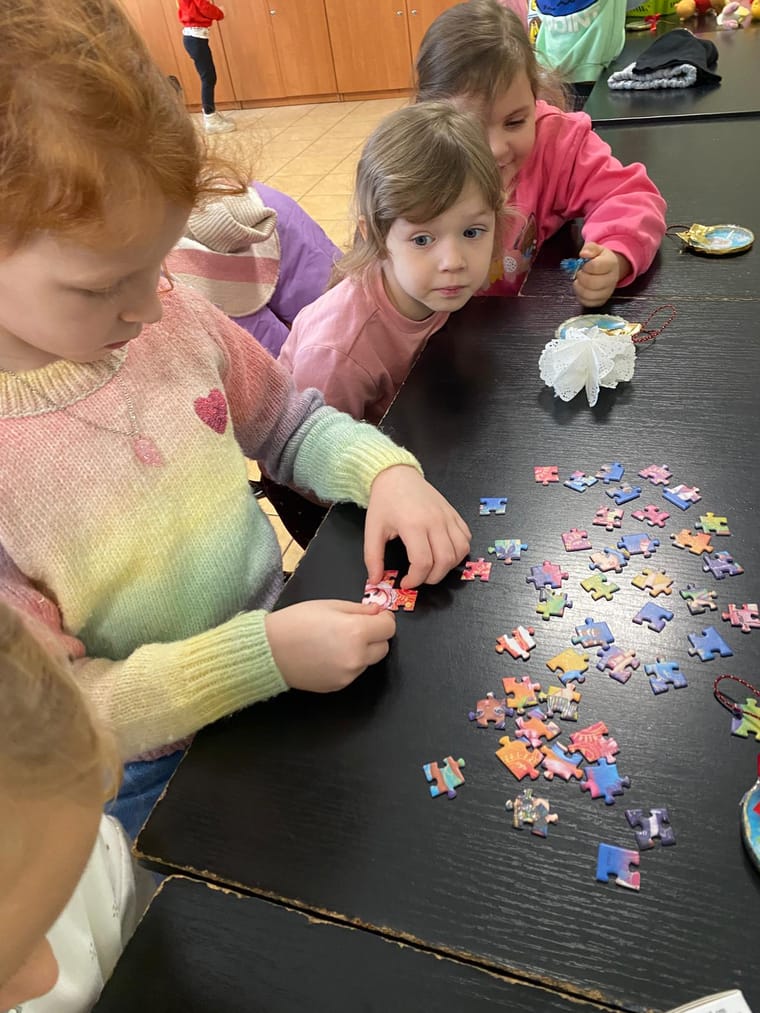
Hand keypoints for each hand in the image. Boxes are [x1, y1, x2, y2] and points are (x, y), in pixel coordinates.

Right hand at [265, 600, 395, 691]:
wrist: (269, 651)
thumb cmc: (295, 623)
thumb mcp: (330, 605)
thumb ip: (359, 609)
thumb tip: (377, 612)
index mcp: (356, 632)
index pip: (389, 628)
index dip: (382, 619)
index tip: (374, 616)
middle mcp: (356, 657)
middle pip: (383, 647)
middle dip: (374, 636)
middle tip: (355, 627)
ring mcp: (348, 675)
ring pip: (368, 661)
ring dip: (361, 651)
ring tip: (335, 641)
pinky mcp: (338, 686)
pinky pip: (353, 672)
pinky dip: (347, 663)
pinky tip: (328, 654)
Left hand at [364, 465, 470, 588]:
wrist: (397, 475)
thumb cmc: (385, 501)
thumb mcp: (373, 530)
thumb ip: (373, 558)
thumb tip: (375, 580)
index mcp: (413, 525)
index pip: (423, 562)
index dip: (415, 580)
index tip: (406, 583)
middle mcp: (435, 521)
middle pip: (445, 561)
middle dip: (432, 578)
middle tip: (419, 578)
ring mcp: (447, 517)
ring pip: (460, 551)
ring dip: (448, 567)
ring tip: (432, 567)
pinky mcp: (454, 514)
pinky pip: (466, 538)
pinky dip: (459, 551)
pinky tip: (444, 552)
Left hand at [573, 243, 630, 307]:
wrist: (609, 270)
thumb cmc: (600, 259)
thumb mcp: (596, 249)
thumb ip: (590, 248)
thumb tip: (584, 254)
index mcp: (611, 263)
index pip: (596, 266)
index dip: (586, 266)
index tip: (584, 264)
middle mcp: (612, 279)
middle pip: (592, 283)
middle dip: (581, 277)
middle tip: (580, 273)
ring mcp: (607, 292)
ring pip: (589, 295)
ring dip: (579, 288)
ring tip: (580, 281)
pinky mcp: (601, 301)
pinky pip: (588, 302)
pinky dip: (580, 296)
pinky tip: (582, 288)